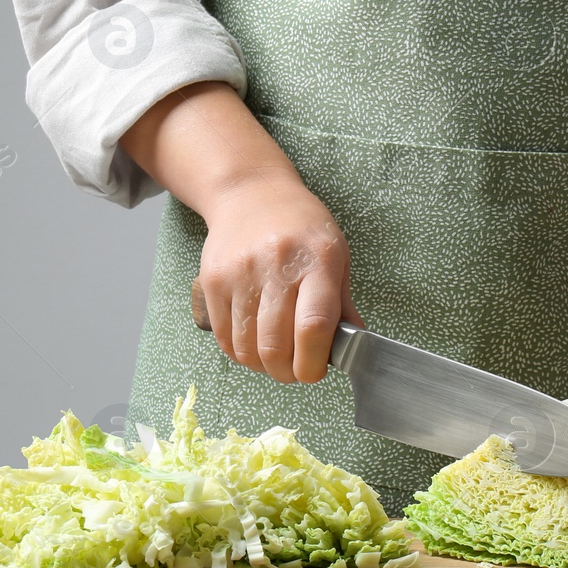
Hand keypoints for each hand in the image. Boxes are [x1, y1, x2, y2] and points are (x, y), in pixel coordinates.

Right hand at [116, 81, 363, 384]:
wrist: (251, 193)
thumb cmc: (301, 227)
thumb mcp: (336, 255)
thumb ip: (343, 304)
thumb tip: (354, 348)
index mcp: (318, 261)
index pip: (313, 326)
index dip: (314, 363)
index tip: (317, 371)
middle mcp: (277, 266)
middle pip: (276, 346)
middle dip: (288, 373)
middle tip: (297, 370)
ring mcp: (240, 274)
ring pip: (247, 349)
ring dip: (264, 367)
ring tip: (276, 358)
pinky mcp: (213, 282)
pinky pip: (224, 339)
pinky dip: (241, 353)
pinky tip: (254, 344)